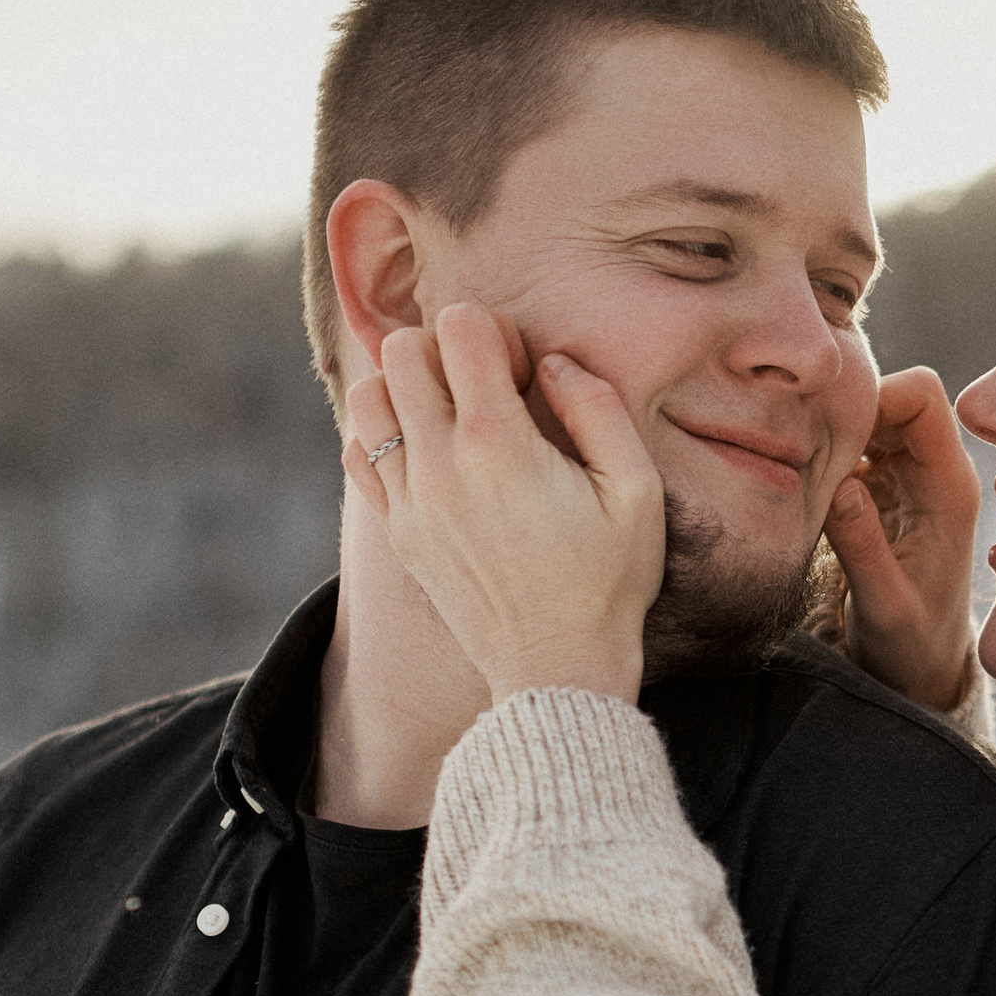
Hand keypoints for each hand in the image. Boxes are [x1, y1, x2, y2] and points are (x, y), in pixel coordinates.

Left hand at [343, 306, 664, 708]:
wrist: (558, 669)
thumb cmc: (608, 582)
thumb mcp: (637, 490)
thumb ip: (598, 408)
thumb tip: (553, 362)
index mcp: (499, 443)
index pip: (460, 326)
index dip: (497, 332)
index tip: (524, 374)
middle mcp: (440, 464)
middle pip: (401, 349)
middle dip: (445, 348)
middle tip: (486, 387)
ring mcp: (410, 501)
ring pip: (368, 396)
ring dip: (404, 387)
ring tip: (450, 414)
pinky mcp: (398, 532)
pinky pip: (358, 454)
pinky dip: (382, 436)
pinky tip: (429, 454)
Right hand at [823, 367, 979, 714]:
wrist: (922, 670)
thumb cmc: (913, 646)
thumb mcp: (886, 606)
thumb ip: (864, 547)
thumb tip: (840, 485)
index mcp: (950, 487)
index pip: (923, 397)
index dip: (874, 396)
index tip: (827, 431)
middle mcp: (933, 470)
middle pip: (890, 394)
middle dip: (844, 409)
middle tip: (798, 446)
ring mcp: (906, 476)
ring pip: (866, 416)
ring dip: (829, 431)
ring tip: (795, 468)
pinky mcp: (880, 489)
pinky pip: (851, 446)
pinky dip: (822, 454)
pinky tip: (801, 486)